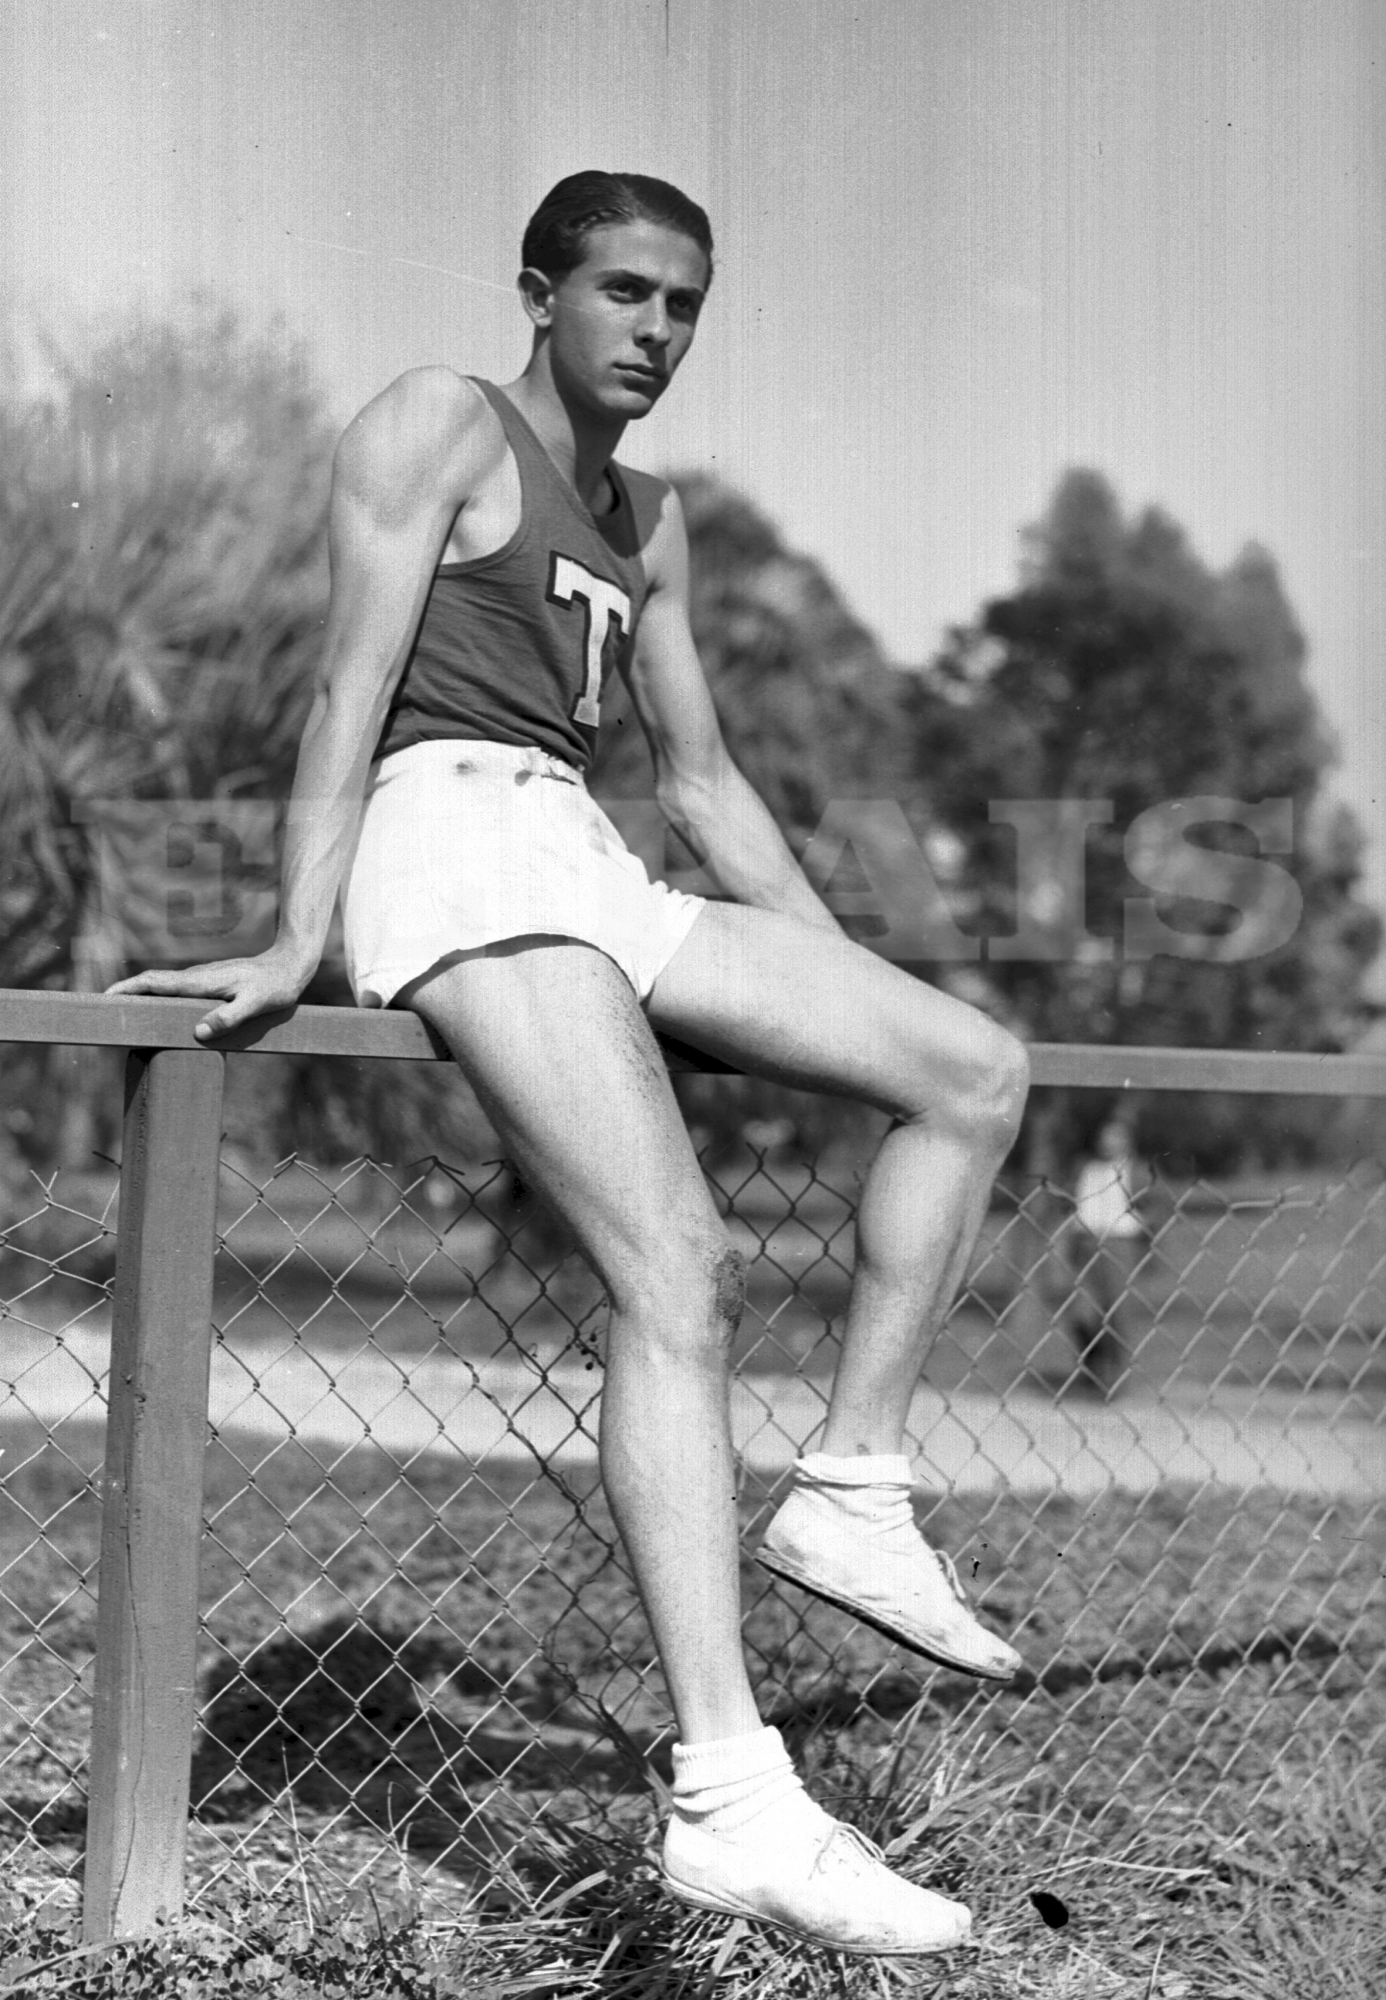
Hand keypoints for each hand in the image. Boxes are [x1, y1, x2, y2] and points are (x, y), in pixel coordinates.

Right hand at [105, 947, 315, 1042]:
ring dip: (141, 998)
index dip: (129, 989)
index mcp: (201, 982)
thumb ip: (229, 1018)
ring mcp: (201, 980)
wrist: (291, 965)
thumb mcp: (256, 1005)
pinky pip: (176, 992)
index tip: (106, 997)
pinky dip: (159, 1000)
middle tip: (104, 1013)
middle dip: (125, 994)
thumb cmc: (275, 986)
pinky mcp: (208, 985)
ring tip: (123, 1019)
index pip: (155, 982)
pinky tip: (158, 1016)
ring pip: (163, 987)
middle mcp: (196, 978)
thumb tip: (198, 1032)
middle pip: (152, 984)